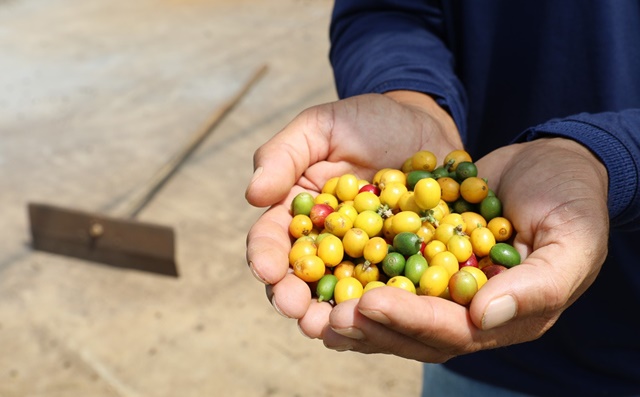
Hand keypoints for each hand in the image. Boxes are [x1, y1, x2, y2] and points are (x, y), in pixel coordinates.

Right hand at [245, 91, 460, 335]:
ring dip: (336, 315)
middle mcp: (326, 245)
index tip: (266, 270)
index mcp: (297, 215)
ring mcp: (365, 260)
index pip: (271, 241)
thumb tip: (253, 195)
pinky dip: (388, 308)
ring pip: (344, 296)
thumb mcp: (320, 127)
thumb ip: (283, 155)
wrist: (421, 124)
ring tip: (333, 329)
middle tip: (298, 313)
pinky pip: (394, 292)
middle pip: (303, 279)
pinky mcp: (404, 266)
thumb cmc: (364, 121)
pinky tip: (386, 320)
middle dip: (296, 300)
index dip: (265, 257)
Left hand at [324, 138, 609, 361]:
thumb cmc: (573, 198)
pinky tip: (325, 272)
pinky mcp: (426, 257)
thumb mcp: (572, 239)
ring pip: (395, 310)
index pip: (453, 331)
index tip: (371, 304)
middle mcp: (470, 310)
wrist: (552, 161)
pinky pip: (388, 273)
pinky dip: (357, 275)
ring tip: (313, 308)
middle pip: (414, 331)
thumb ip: (538, 284)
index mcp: (506, 314)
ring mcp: (445, 286)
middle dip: (372, 325)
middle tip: (327, 316)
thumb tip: (483, 318)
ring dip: (355, 311)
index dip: (412, 320)